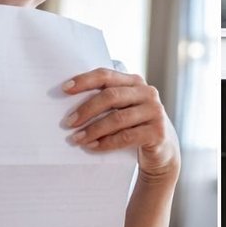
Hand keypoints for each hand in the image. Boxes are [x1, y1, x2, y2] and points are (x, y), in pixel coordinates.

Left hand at [62, 69, 179, 180]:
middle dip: (86, 109)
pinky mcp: (158, 132)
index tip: (64, 89)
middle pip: (111, 96)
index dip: (85, 80)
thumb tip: (68, 105)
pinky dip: (106, 143)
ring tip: (76, 139)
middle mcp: (147, 93)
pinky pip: (126, 137)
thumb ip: (105, 101)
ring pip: (118, 118)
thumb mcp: (123, 109)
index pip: (106, 75)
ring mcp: (155, 112)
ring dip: (93, 129)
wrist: (161, 151)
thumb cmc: (133, 127)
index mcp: (135, 82)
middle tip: (68, 122)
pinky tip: (92, 147)